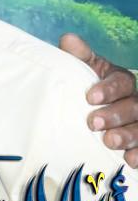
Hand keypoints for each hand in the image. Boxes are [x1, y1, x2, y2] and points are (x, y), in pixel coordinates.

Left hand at [60, 33, 137, 167]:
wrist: (87, 113)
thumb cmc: (85, 89)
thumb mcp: (83, 72)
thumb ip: (78, 58)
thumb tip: (68, 39)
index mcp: (120, 81)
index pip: (121, 82)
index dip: (108, 89)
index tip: (89, 97)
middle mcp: (135, 101)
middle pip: (134, 106)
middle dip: (115, 115)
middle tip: (93, 123)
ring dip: (128, 136)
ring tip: (109, 143)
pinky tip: (130, 161)